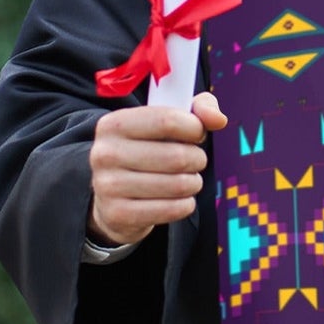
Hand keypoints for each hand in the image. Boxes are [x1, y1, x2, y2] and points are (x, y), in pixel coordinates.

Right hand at [87, 91, 227, 246]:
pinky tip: (179, 199)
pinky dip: (185, 205)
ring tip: (188, 180)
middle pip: (177, 156)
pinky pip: (172, 209)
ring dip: (193, 183)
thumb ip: (198, 109)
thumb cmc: (147, 151)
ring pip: (178, 185)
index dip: (195, 128)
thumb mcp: (166, 121)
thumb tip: (218, 119)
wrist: (112, 196)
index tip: (197, 134)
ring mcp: (108, 186)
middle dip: (197, 159)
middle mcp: (105, 153)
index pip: (167, 120)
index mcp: (114, 124)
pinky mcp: (118, 214)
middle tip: (195, 161)